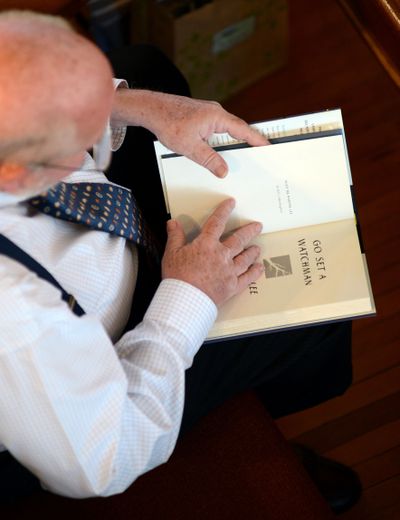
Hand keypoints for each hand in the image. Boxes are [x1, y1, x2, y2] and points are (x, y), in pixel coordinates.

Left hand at [112, 89, 267, 177]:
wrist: (151, 109)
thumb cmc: (168, 123)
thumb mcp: (190, 147)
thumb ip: (209, 159)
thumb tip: (224, 171)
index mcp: (217, 117)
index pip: (243, 130)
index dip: (257, 140)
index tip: (268, 147)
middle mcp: (215, 112)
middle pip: (237, 129)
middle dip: (248, 142)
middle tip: (260, 154)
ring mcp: (208, 113)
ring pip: (226, 130)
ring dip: (233, 142)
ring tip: (241, 156)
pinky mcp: (201, 116)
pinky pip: (217, 129)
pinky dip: (221, 140)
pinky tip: (218, 151)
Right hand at [162, 198, 263, 305]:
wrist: (184, 300)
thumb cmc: (177, 277)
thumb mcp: (171, 253)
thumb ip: (175, 236)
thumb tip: (173, 223)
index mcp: (206, 244)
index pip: (217, 223)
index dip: (224, 211)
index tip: (231, 203)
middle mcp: (222, 255)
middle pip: (239, 240)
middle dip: (249, 231)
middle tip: (257, 226)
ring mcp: (229, 271)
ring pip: (246, 257)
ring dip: (252, 251)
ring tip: (257, 247)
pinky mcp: (232, 286)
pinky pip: (247, 277)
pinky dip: (254, 272)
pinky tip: (259, 268)